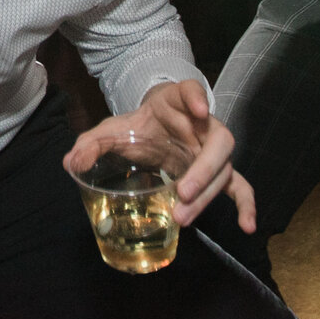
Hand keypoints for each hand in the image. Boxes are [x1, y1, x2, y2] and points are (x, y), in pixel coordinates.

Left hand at [63, 80, 254, 231]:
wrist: (153, 127)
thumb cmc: (137, 125)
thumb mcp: (111, 129)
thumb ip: (92, 143)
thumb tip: (71, 163)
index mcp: (178, 102)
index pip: (191, 92)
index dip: (196, 98)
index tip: (198, 108)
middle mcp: (203, 124)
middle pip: (218, 142)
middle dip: (203, 169)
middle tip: (181, 192)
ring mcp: (213, 150)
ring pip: (225, 170)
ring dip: (207, 195)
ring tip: (183, 217)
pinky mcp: (218, 172)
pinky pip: (240, 187)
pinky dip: (246, 205)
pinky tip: (248, 226)